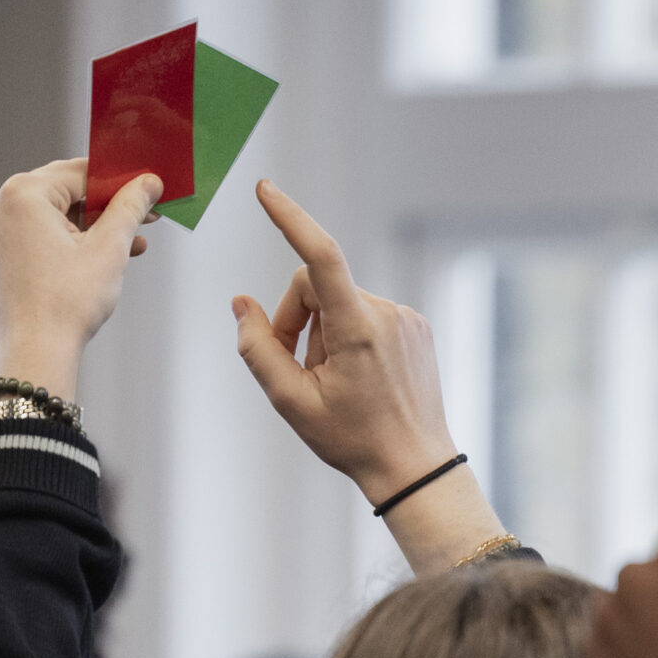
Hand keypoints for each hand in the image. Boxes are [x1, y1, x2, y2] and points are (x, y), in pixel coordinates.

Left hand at [0, 157, 159, 401]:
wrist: (36, 352)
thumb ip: (130, 207)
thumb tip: (147, 184)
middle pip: (66, 192)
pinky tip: (102, 256)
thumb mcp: (109, 248)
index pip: (80, 172)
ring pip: (55, 215)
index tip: (148, 187)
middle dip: (108, 205)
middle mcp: (1, 206)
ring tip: (133, 242)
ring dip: (94, 226)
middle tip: (145, 215)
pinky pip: (40, 235)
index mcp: (22, 194)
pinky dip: (71, 241)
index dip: (120, 179)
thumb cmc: (66, 302)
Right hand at [234, 180, 507, 572]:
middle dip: (295, 319)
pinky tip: (358, 379)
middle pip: (315, 287)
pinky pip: (366, 314)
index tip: (265, 190)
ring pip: (340, 303)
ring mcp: (406, 318)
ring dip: (323, 333)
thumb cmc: (352, 439)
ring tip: (332, 382)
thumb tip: (241, 304)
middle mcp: (386, 312)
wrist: (415, 467)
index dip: (290, 218)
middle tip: (294, 368)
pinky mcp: (415, 326)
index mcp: (357, 329)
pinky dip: (350, 336)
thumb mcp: (291, 402)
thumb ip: (258, 349)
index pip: (320, 256)